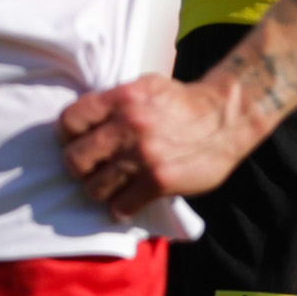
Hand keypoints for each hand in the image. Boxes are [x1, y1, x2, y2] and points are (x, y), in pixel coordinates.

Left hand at [56, 67, 272, 214]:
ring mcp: (143, 157)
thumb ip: (115, 102)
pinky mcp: (159, 181)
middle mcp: (128, 127)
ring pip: (95, 187)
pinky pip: (122, 205)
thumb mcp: (147, 87)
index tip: (77, 142)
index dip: (69, 136)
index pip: (69, 122)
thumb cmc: (184, 102)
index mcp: (121, 99)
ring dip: (100, 190)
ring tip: (111, 187)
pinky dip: (122, 208)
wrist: (228, 117)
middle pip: (75, 159)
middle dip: (79, 168)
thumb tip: (85, 122)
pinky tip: (127, 203)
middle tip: (91, 169)